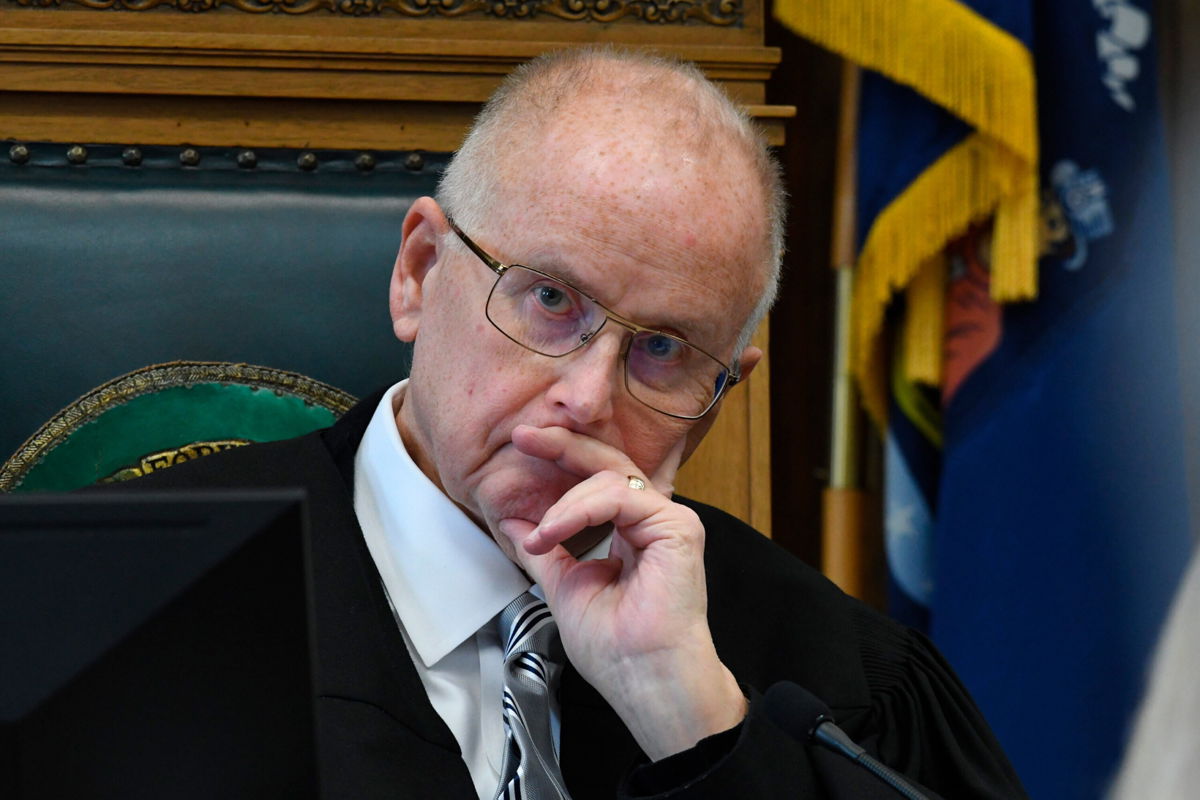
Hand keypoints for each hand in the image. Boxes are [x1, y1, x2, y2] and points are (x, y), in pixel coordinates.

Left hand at [496, 425, 747, 759]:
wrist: (643, 680)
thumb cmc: (617, 650)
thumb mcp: (565, 586)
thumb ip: (546, 551)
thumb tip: (515, 522)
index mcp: (631, 532)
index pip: (596, 480)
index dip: (561, 458)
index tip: (521, 445)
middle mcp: (652, 521)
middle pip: (607, 462)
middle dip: (561, 445)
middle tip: (523, 436)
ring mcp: (669, 521)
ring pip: (609, 478)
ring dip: (563, 503)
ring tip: (540, 536)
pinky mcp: (678, 528)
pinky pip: (620, 496)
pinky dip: (580, 510)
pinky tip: (554, 530)